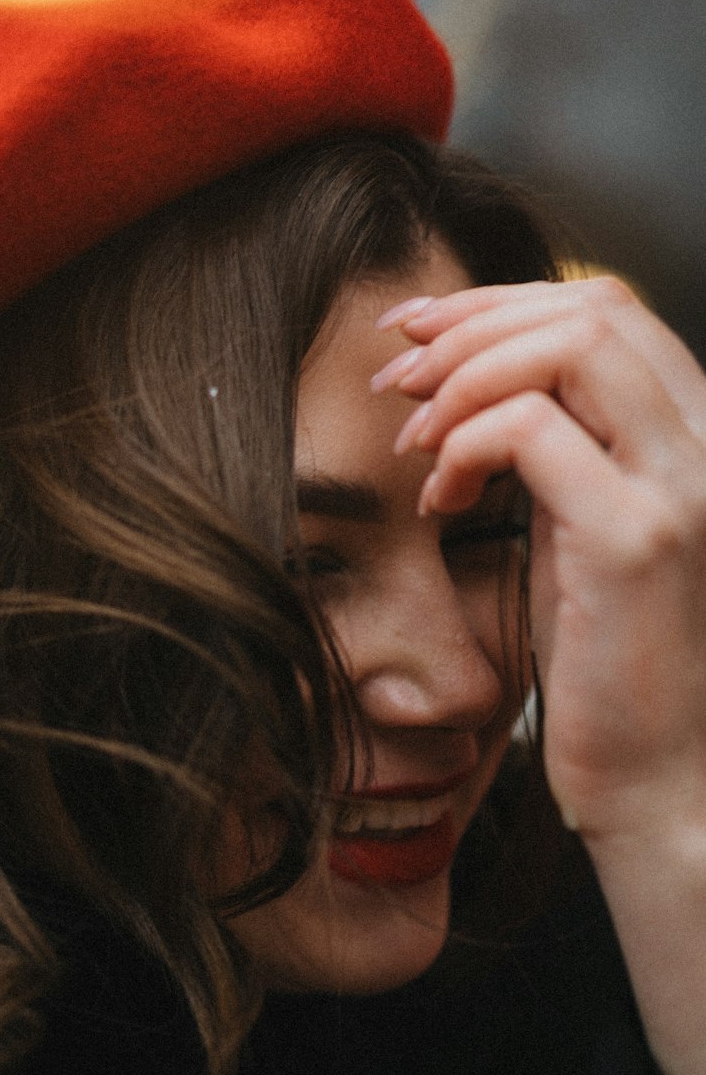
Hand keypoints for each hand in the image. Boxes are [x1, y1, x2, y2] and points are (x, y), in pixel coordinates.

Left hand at [374, 276, 705, 846]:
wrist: (653, 772)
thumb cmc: (603, 658)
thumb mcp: (576, 528)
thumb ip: (555, 448)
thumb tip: (474, 381)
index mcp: (694, 434)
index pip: (607, 308)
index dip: (501, 302)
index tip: (418, 333)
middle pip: (589, 310)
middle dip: (471, 327)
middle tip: (398, 378)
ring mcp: (681, 485)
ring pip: (569, 348)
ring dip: (463, 379)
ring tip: (413, 440)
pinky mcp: (636, 538)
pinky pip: (529, 431)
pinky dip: (462, 445)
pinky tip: (440, 498)